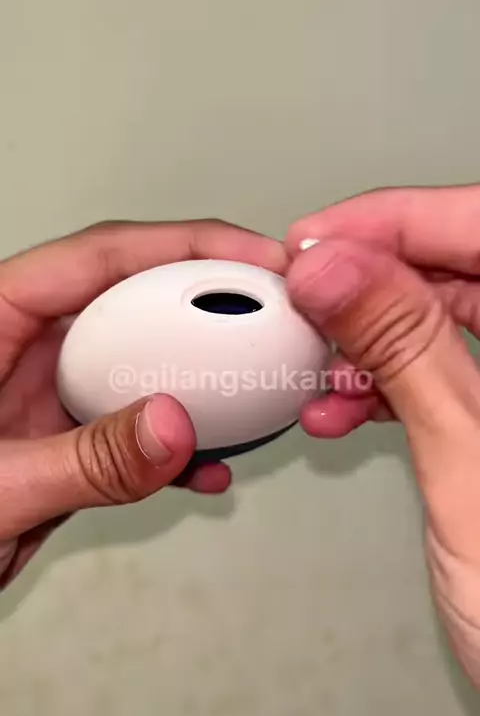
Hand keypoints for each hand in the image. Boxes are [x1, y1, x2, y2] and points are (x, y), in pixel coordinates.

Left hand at [0, 218, 285, 588]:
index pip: (98, 258)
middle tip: (276, 314)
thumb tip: (172, 426)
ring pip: (144, 363)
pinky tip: (206, 468)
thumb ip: (85, 460)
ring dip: (202, 377)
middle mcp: (26, 347)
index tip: (252, 255)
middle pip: (134, 301)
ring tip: (259, 388)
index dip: (183, 246)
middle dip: (210, 306)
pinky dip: (175, 445)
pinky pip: (134, 426)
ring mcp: (49, 394)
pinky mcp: (65, 440)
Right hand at [285, 185, 479, 688]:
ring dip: (372, 339)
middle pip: (463, 269)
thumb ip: (408, 352)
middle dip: (374, 280)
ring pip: (445, 322)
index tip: (323, 240)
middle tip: (307, 295)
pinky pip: (436, 375)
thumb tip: (338, 270)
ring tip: (320, 364)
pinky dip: (384, 386)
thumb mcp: (469, 462)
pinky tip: (342, 409)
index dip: (401, 221)